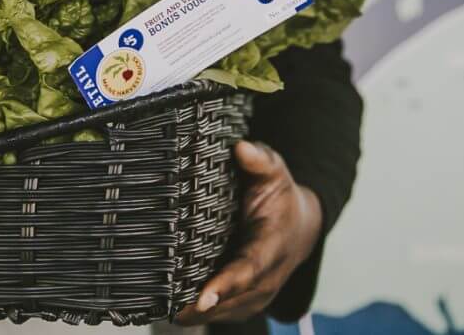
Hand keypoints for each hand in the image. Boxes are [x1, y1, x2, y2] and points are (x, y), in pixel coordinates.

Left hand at [176, 140, 322, 324]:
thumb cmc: (280, 196)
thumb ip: (259, 160)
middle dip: (202, 307)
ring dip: (197, 314)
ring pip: (226, 312)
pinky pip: (223, 314)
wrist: (300, 226)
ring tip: (163, 310)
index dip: (226, 285)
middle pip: (233, 299)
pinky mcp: (248, 303)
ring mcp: (259, 295)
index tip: (203, 297)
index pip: (249, 270)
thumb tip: (241, 148)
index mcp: (273, 245)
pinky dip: (200, 315)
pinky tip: (173, 310)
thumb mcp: (274, 172)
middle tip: (168, 308)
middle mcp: (268, 276)